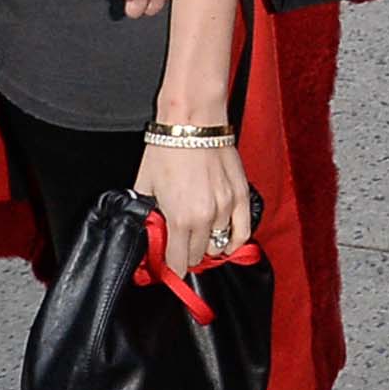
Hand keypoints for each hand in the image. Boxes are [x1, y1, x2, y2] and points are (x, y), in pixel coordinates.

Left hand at [136, 130, 254, 278]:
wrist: (191, 121)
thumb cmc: (167, 149)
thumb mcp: (145, 186)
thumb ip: (148, 215)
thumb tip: (149, 231)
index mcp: (180, 218)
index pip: (178, 262)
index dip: (171, 268)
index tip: (168, 266)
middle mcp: (206, 217)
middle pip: (198, 256)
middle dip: (187, 255)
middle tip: (179, 247)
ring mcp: (226, 207)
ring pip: (219, 245)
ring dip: (208, 245)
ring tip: (199, 238)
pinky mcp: (241, 195)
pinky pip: (242, 231)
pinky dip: (234, 240)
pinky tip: (226, 240)